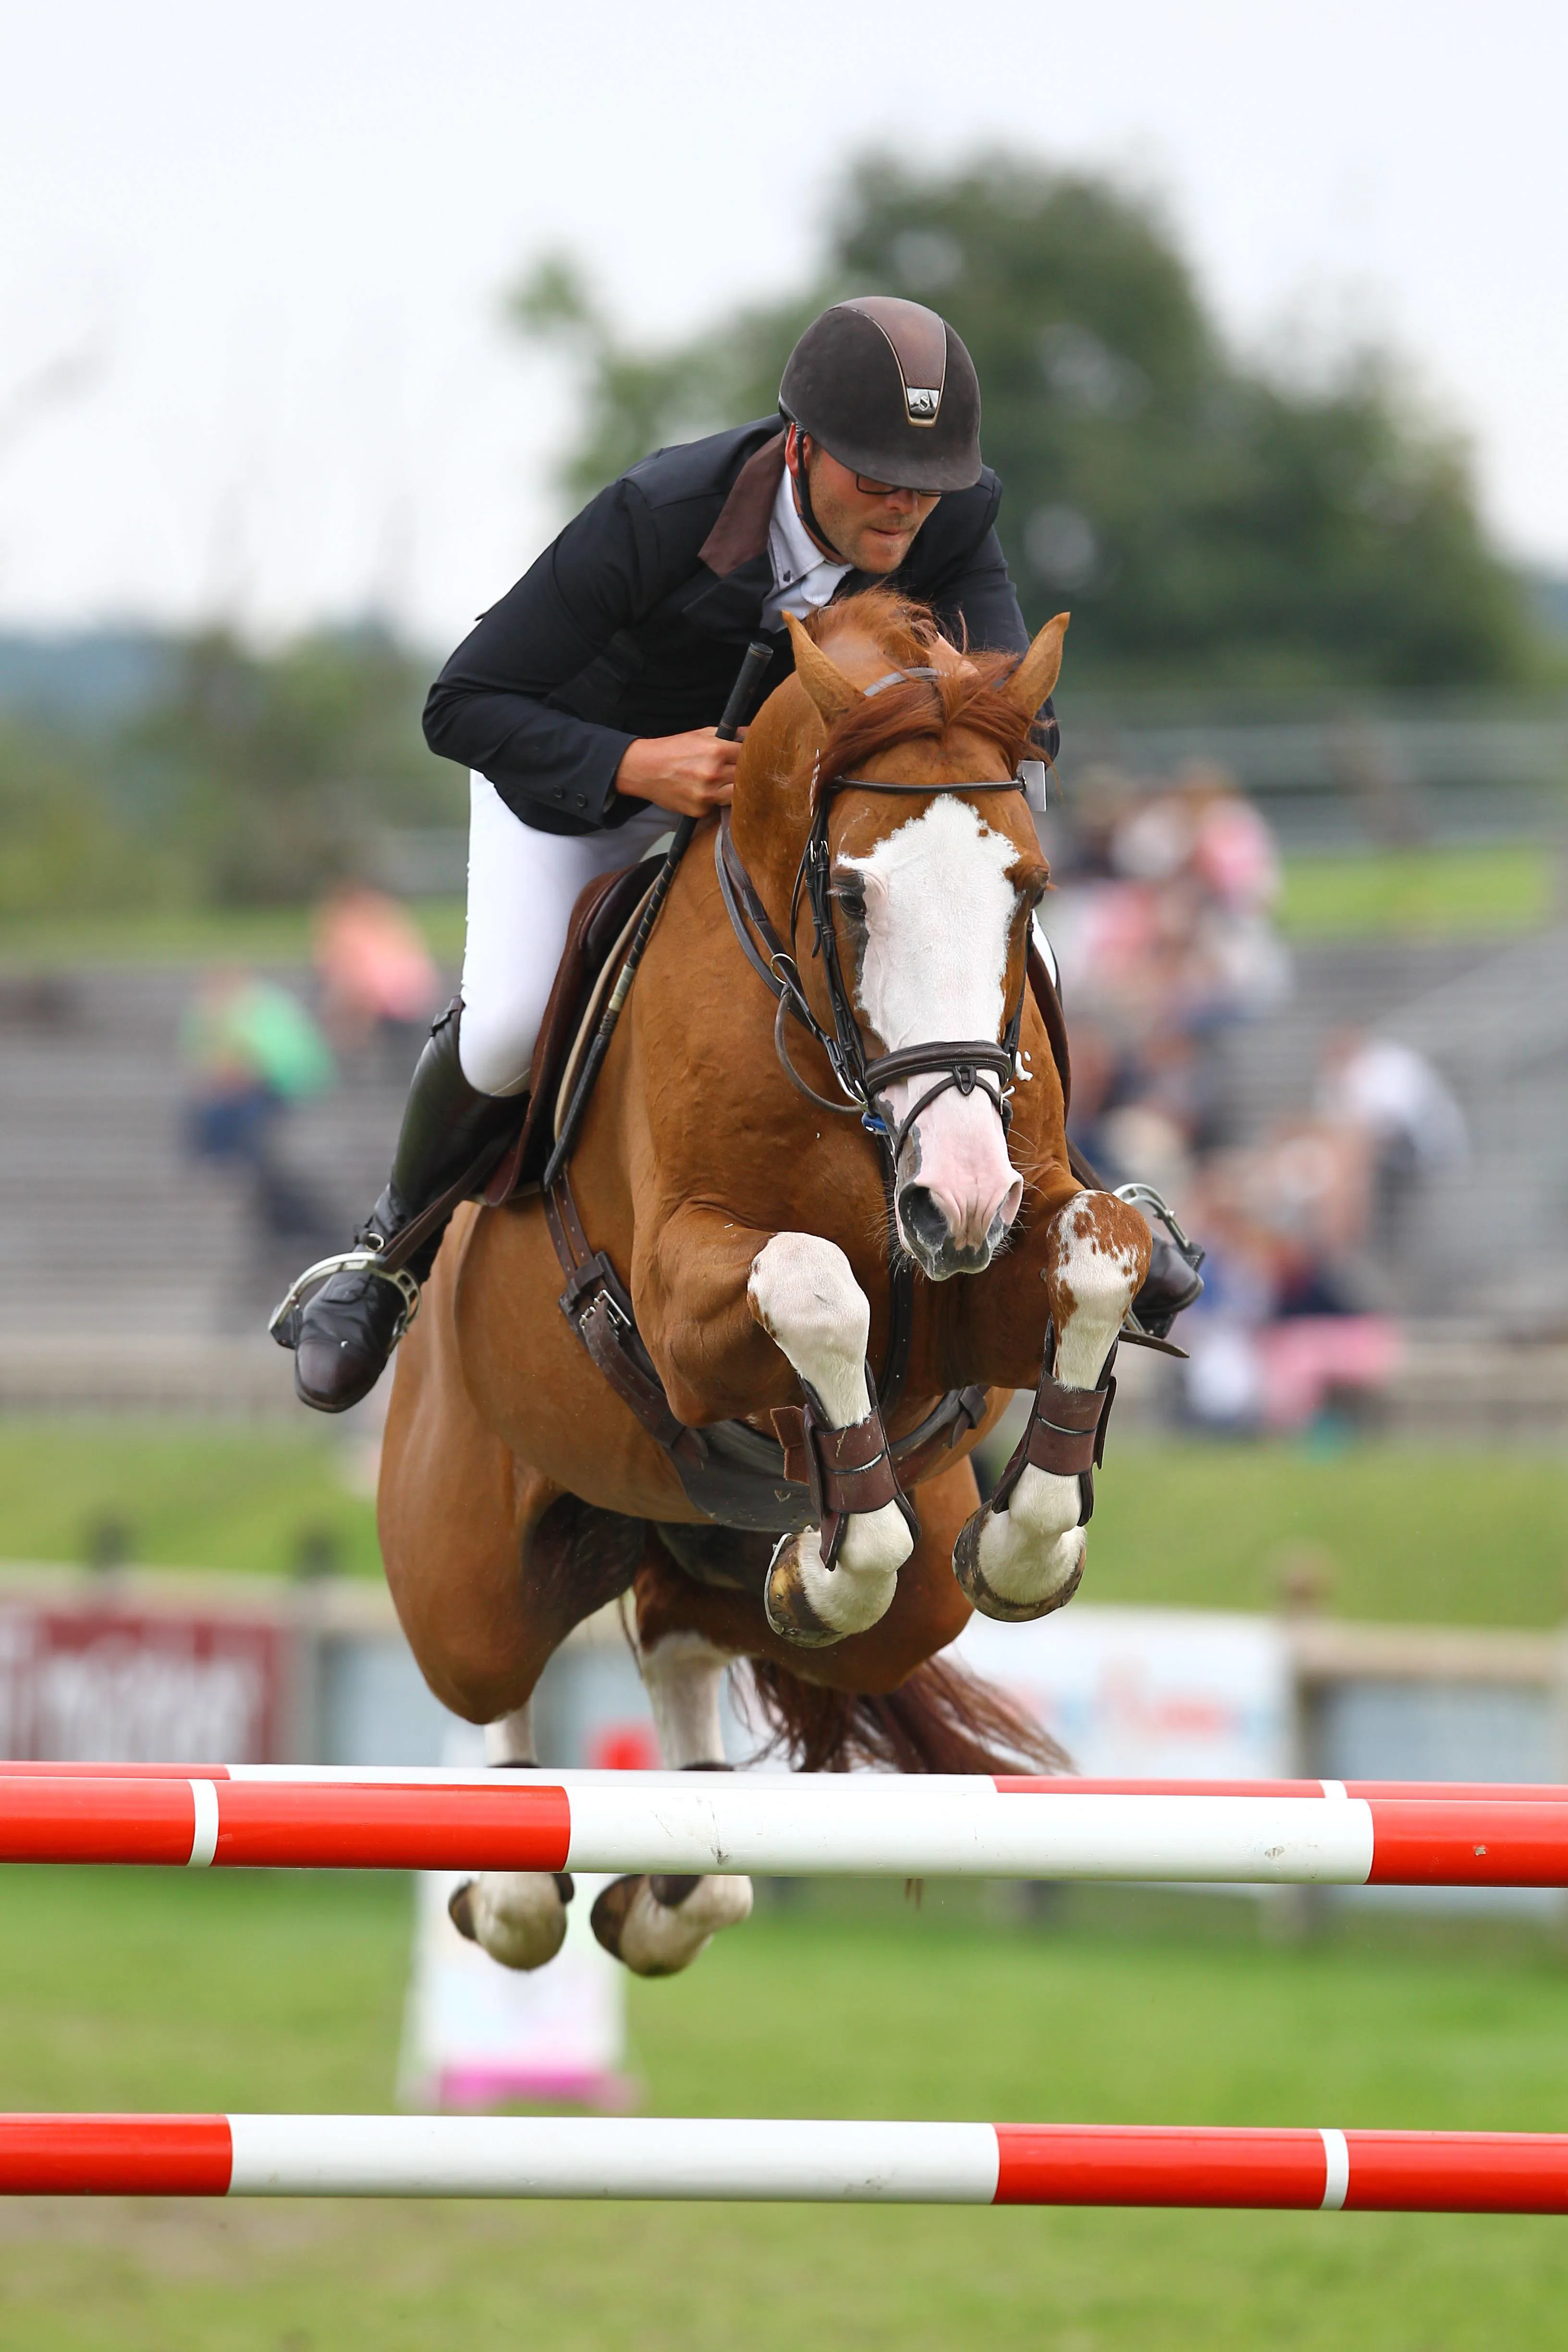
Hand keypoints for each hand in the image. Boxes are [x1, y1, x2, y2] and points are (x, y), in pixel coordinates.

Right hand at [616, 727, 742, 818]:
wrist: (644, 769)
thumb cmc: (674, 749)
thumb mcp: (702, 734)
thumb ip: (730, 734)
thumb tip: (754, 732)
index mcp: (716, 751)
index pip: (749, 756)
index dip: (751, 757)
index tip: (751, 758)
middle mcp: (713, 774)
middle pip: (746, 777)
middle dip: (744, 774)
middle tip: (739, 771)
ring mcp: (706, 795)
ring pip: (736, 796)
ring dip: (733, 790)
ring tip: (724, 782)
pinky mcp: (700, 810)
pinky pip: (717, 807)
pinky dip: (715, 801)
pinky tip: (705, 792)